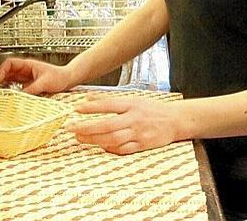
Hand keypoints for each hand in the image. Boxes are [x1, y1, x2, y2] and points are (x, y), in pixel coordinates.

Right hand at [0, 58, 72, 94]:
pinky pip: (15, 86)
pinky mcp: (27, 84)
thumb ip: (31, 89)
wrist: (68, 79)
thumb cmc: (60, 76)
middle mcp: (25, 70)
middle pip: (6, 71)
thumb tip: (19, 96)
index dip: (1, 70)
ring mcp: (25, 77)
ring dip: (2, 84)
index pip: (10, 63)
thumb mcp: (44, 83)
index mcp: (28, 64)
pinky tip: (7, 95)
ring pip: (9, 78)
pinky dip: (9, 90)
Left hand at [67, 96, 185, 154]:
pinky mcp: (142, 145)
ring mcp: (138, 133)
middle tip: (71, 127)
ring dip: (94, 139)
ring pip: (113, 139)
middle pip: (107, 124)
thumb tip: (87, 97)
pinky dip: (110, 149)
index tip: (75, 108)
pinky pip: (123, 149)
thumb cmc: (152, 109)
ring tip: (80, 137)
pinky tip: (100, 146)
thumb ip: (110, 100)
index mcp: (131, 104)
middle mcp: (134, 119)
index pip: (108, 105)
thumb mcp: (133, 99)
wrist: (175, 120)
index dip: (91, 107)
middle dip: (87, 127)